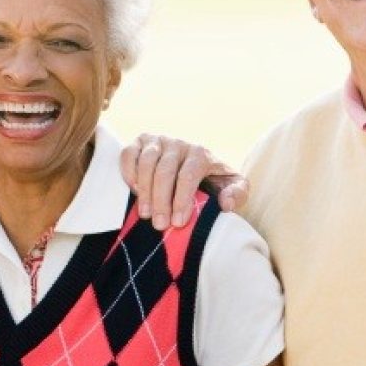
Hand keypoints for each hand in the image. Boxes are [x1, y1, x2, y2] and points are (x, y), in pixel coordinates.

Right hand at [119, 133, 247, 230]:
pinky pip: (129, 154)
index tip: (178, 222)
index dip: (181, 200)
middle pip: (164, 171)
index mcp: (200, 153)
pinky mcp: (140, 142)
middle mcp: (178, 143)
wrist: (193, 160)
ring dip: (144, 190)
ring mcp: (157, 140)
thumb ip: (237, 193)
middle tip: (159, 224)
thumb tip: (225, 203)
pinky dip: (128, 172)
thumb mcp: (231, 186)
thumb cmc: (211, 179)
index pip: (188, 175)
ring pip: (146, 162)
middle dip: (161, 200)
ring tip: (145, 214)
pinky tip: (134, 191)